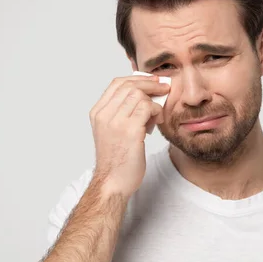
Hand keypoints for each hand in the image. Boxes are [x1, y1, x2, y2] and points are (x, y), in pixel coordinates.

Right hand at [89, 74, 169, 198]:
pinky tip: (156, 122)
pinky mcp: (130, 130)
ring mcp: (115, 122)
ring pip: (139, 95)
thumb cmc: (117, 159)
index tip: (152, 81)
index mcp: (97, 113)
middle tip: (164, 88)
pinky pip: (147, 108)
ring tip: (156, 116)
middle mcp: (104, 115)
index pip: (117, 83)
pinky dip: (156, 112)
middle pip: (129, 86)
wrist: (113, 183)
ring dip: (153, 102)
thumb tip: (144, 94)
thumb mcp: (113, 131)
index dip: (137, 78)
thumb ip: (123, 112)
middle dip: (150, 84)